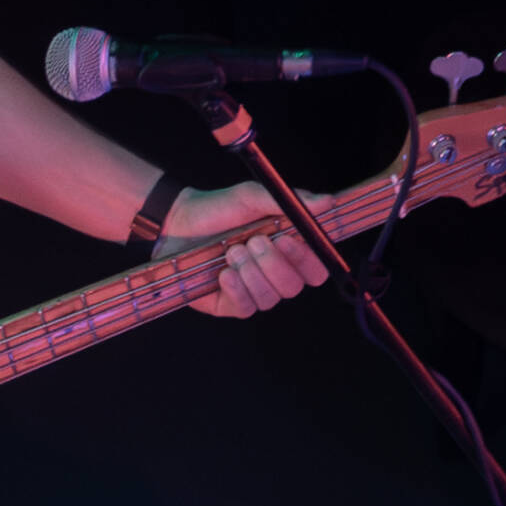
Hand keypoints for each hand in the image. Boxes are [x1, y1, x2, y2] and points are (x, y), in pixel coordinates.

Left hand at [157, 183, 331, 317]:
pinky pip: (246, 308)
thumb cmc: (220, 209)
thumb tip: (326, 202)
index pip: (315, 270)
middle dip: (273, 264)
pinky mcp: (230, 305)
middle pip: (294, 287)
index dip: (306, 260)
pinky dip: (237, 289)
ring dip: (251, 274)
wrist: (179, 221)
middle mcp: (275, 275)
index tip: (286, 239)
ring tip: (231, 251)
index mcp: (288, 251)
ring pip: (269, 298)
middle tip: (252, 242)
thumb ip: (289, 201)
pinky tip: (223, 274)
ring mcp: (253, 291)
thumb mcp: (252, 197)